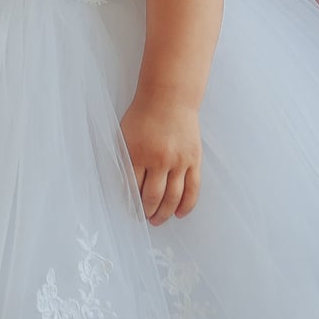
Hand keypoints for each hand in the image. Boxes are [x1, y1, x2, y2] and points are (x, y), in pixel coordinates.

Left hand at [119, 97, 201, 223]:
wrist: (169, 98)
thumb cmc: (143, 115)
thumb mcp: (124, 135)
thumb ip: (124, 160)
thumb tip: (125, 186)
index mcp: (137, 153)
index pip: (133, 188)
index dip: (132, 203)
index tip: (132, 211)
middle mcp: (159, 160)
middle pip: (153, 196)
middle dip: (147, 212)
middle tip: (145, 218)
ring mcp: (179, 161)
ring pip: (173, 197)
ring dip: (165, 213)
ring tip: (159, 220)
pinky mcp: (194, 160)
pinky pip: (192, 188)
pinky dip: (187, 205)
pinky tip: (180, 214)